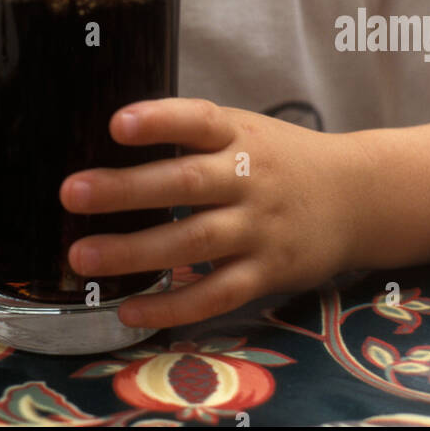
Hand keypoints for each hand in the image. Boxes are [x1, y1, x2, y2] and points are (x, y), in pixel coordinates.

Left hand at [59, 98, 365, 329]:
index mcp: (239, 135)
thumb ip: (191, 136)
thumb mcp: (244, 131)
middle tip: (72, 192)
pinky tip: (130, 310)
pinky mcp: (267, 273)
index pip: (198, 120)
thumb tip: (111, 139)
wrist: (357, 196)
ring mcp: (260, 228)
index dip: (159, 121)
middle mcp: (250, 179)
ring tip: (83, 255)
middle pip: (185, 183)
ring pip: (193, 241)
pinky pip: (217, 295)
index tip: (116, 124)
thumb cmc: (280, 160)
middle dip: (126, 189)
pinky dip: (173, 305)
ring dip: (134, 251)